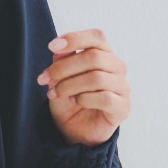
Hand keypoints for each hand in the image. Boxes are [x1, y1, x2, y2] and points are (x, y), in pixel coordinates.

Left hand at [35, 28, 130, 146]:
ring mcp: (122, 87)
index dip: (75, 39)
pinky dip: (84, 99)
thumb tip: (59, 49)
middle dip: (64, 68)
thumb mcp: (59, 79)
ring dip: (70, 85)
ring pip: (97, 77)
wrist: (74, 130)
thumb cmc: (69, 100)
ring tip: (56, 93)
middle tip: (45, 79)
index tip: (52, 46)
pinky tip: (75, 101)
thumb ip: (61, 61)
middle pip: (94, 57)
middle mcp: (117, 67)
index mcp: (104, 55)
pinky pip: (105, 98)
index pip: (97, 37)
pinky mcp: (123, 107)